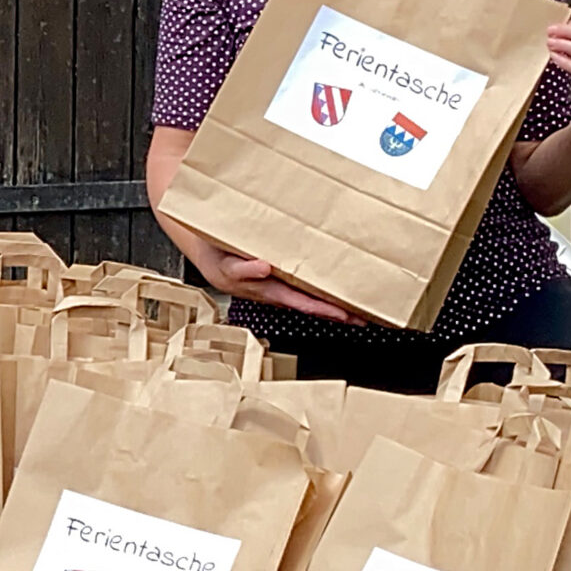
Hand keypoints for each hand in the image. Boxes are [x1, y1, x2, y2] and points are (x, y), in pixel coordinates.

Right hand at [204, 253, 364, 324]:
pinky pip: (302, 286)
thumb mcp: (225, 265)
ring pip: (310, 297)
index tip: (347, 315)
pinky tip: (331, 287)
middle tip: (366, 318)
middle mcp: (277, 292)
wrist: (204, 251)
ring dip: (331, 303)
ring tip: (356, 307)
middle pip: (312, 305)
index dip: (326, 310)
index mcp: (268, 290)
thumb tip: (264, 267)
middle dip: (338, 313)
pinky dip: (319, 289)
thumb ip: (243, 269)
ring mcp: (278, 287)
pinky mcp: (277, 278)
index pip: (303, 303)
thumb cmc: (216, 259)